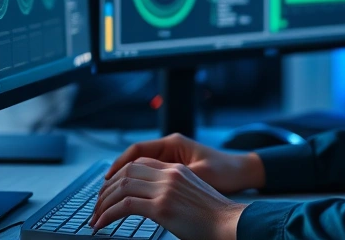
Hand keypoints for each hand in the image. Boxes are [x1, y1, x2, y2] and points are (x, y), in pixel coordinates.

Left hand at [90, 157, 245, 239]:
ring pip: (122, 188)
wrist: (230, 223)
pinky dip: (108, 215)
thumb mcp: (192, 195)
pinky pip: (125, 207)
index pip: (140, 163)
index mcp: (177, 170)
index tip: (109, 190)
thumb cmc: (215, 217)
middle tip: (96, 206)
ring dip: (103, 204)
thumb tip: (155, 205)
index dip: (120, 175)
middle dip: (106, 190)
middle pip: (127, 172)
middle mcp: (170, 174)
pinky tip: (102, 224)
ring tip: (95, 218)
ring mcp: (165, 189)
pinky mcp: (162, 207)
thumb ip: (173, 192)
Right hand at [106, 133, 264, 193]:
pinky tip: (128, 199)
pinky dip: (136, 186)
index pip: (136, 151)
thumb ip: (176, 179)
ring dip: (123, 184)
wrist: (242, 173)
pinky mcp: (174, 170)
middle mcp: (170, 148)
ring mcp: (171, 159)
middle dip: (115, 179)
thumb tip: (152, 190)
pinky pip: (148, 176)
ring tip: (108, 201)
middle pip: (133, 161)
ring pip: (138, 169)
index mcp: (174, 144)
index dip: (118, 166)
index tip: (106, 182)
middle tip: (102, 198)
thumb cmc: (225, 172)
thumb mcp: (201, 174)